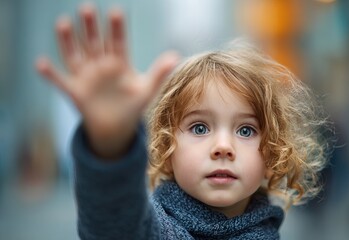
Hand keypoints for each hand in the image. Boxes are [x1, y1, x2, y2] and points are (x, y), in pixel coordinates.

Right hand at [35, 4, 178, 158]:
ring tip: (64, 23)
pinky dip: (50, 73)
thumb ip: (159, 72)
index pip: (118, 42)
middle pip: (94, 43)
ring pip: (75, 55)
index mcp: (119, 62)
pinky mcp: (74, 91)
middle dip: (91, 27)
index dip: (116, 29)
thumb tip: (175, 55)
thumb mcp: (147, 89)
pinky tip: (41, 63)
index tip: (116, 12)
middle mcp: (100, 65)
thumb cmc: (132, 105)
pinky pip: (60, 80)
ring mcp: (86, 76)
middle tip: (87, 9)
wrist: (116, 126)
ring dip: (69, 41)